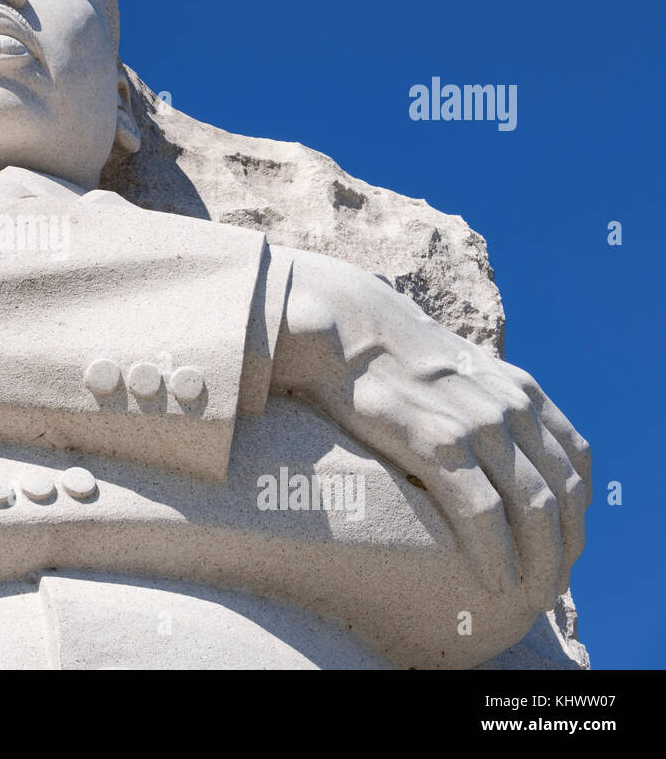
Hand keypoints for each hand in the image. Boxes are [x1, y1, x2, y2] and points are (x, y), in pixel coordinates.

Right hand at [271, 248, 590, 611]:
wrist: (343, 325)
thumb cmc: (390, 356)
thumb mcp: (456, 370)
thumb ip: (486, 402)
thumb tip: (489, 445)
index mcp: (521, 391)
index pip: (575, 464)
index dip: (576, 514)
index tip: (562, 549)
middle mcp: (511, 407)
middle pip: (562, 494)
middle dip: (563, 550)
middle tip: (548, 589)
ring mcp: (477, 424)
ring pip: (533, 509)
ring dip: (538, 562)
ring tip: (528, 596)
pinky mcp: (437, 443)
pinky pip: (482, 511)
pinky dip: (496, 553)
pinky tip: (495, 581)